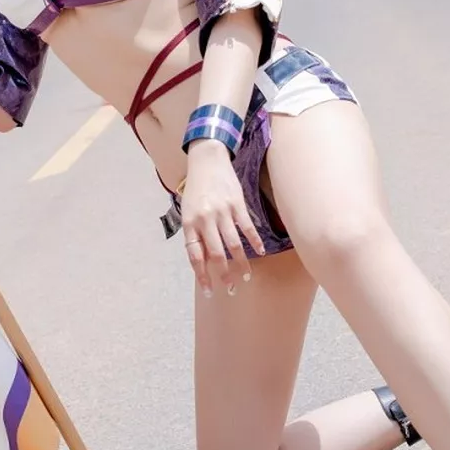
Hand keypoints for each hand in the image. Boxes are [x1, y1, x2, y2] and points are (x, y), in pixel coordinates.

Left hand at [181, 140, 265, 295]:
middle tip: (230, 289)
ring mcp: (223, 212)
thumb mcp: (188, 212)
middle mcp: (205, 219)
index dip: (202, 275)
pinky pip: (247, 227)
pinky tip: (261, 251)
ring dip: (241, 263)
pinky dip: (255, 241)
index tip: (209, 290)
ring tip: (245, 276)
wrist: (207, 160)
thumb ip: (196, 235)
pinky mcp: (238, 204)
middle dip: (224, 275)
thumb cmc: (196, 189)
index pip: (195, 255)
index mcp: (190, 223)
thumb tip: (206, 261)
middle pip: (217, 254)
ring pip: (234, 244)